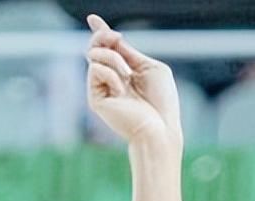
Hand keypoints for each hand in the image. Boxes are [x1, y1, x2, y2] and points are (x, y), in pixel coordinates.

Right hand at [85, 14, 182, 146]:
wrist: (159, 128)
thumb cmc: (162, 102)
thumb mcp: (150, 68)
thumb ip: (131, 53)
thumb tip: (114, 37)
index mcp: (127, 72)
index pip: (109, 49)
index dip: (101, 32)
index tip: (92, 18)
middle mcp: (112, 79)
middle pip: (97, 47)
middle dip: (103, 35)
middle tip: (116, 36)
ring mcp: (102, 89)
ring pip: (94, 55)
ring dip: (113, 58)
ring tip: (128, 74)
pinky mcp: (95, 98)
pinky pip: (95, 70)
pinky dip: (111, 74)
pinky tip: (122, 89)